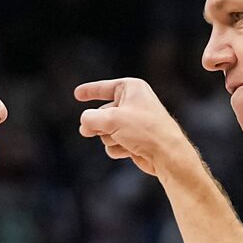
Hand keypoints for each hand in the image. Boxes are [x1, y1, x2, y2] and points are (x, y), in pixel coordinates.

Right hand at [73, 77, 193, 177]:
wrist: (166, 154)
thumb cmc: (143, 130)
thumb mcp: (111, 119)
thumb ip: (90, 118)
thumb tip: (84, 125)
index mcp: (131, 89)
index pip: (105, 88)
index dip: (89, 91)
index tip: (76, 94)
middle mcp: (133, 103)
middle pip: (101, 113)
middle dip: (97, 124)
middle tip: (86, 131)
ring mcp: (133, 123)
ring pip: (105, 131)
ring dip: (109, 138)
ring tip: (123, 139)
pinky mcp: (134, 140)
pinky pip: (113, 143)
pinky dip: (117, 148)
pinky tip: (129, 150)